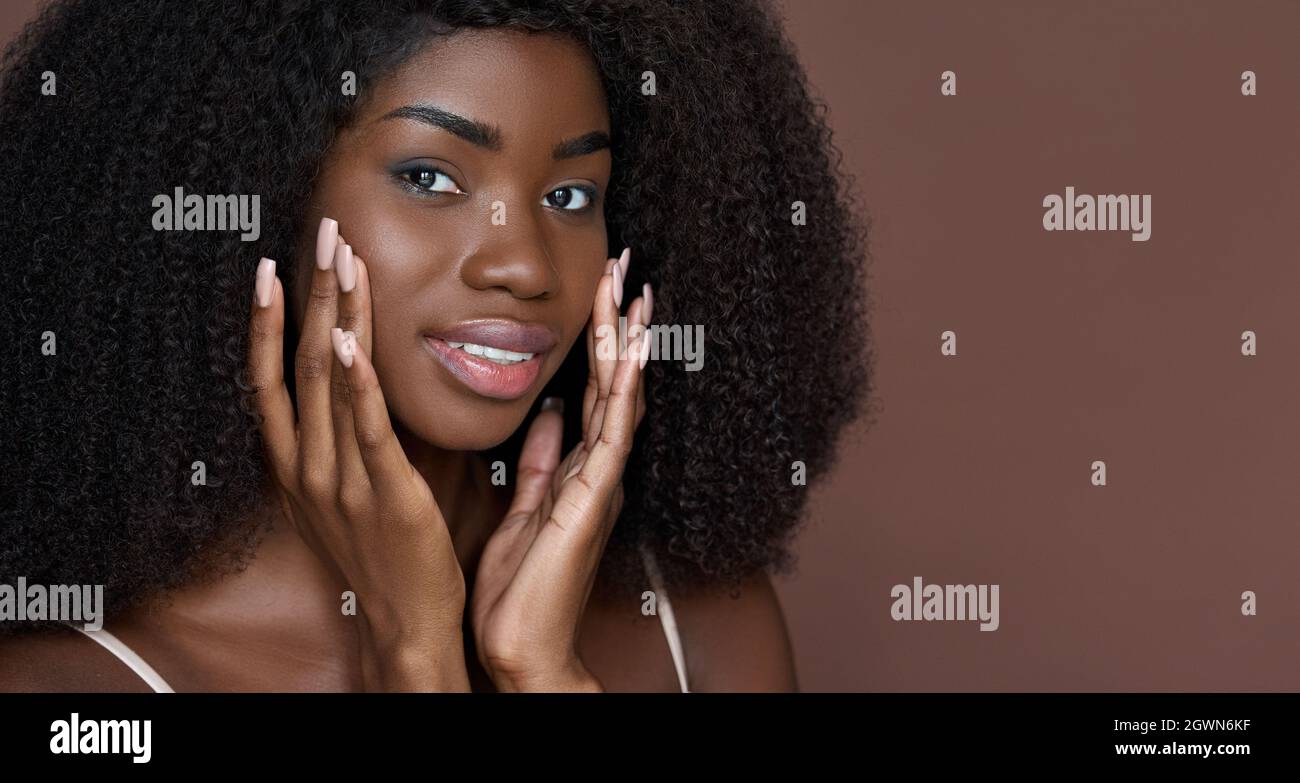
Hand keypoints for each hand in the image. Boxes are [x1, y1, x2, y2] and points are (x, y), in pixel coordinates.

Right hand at [246, 217, 467, 690]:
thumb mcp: (345, 492)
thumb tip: (357, 381)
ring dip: (338, 314)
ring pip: (331, 382)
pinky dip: (358, 380)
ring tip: (344, 259)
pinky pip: (366, 428)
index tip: (273, 268)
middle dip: (313, 295)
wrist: (405, 621)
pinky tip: (356, 338)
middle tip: (325, 234)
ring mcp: (340, 480)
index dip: (268, 323)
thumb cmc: (384, 553)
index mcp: (295, 466)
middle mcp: (306, 467)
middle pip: (302, 364)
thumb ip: (345, 439)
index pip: (269, 380)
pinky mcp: (384, 493)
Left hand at [470, 249, 651, 691]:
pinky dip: (622, 388)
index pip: (592, 387)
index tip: (603, 289)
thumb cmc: (521, 588)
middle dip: (619, 321)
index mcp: (579, 467)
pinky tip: (629, 351)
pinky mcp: (594, 497)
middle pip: (611, 379)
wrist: (522, 645)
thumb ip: (541, 459)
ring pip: (618, 394)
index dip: (598, 337)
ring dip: (625, 340)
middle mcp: (598, 467)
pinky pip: (611, 431)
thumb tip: (551, 411)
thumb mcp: (525, 506)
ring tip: (633, 287)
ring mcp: (601, 480)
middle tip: (626, 264)